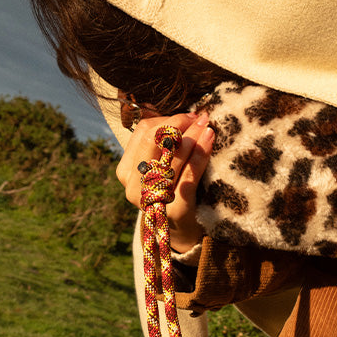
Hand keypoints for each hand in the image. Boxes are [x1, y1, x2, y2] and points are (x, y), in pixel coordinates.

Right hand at [116, 111, 213, 252]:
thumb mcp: (158, 165)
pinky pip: (190, 174)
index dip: (166, 118)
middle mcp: (133, 186)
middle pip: (153, 140)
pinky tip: (210, 139)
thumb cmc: (170, 190)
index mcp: (125, 171)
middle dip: (179, 124)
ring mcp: (152, 199)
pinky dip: (201, 153)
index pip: (142, 132)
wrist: (181, 231)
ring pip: (172, 156)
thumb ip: (157, 140)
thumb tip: (160, 105)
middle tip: (200, 116)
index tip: (189, 114)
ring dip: (192, 136)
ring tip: (208, 124)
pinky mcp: (175, 208)